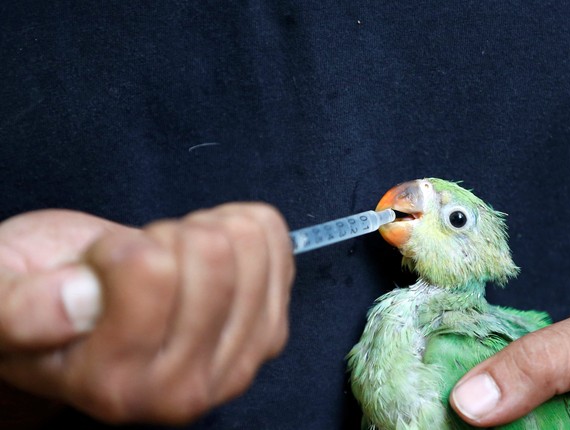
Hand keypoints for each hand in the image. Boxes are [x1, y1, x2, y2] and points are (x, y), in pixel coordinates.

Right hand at [0, 203, 293, 423]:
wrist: (90, 319)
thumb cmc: (41, 300)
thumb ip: (16, 310)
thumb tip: (74, 302)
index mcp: (114, 386)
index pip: (151, 270)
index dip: (117, 248)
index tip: (100, 269)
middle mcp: (185, 389)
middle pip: (211, 253)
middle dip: (163, 238)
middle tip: (139, 264)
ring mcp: (239, 362)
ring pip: (248, 243)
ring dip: (201, 231)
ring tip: (170, 259)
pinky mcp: (270, 330)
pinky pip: (274, 239)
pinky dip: (236, 225)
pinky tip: (204, 251)